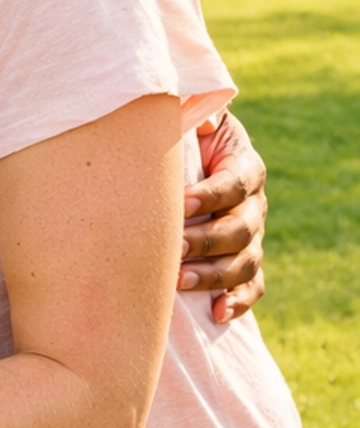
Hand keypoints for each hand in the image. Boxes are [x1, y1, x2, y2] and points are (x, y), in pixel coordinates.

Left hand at [182, 112, 266, 324]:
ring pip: (244, 262)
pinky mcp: (244, 263)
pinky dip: (238, 302)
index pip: (236, 183)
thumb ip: (195, 114)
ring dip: (214, 275)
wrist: (184, 163)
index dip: (213, 194)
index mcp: (244, 166)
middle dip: (206, 240)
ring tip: (180, 281)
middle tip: (173, 247)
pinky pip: (252, 287)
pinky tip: (217, 314)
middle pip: (240, 229)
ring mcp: (252, 237)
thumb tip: (202, 122)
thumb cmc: (182, 139)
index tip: (183, 201)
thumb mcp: (191, 118)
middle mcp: (253, 205)